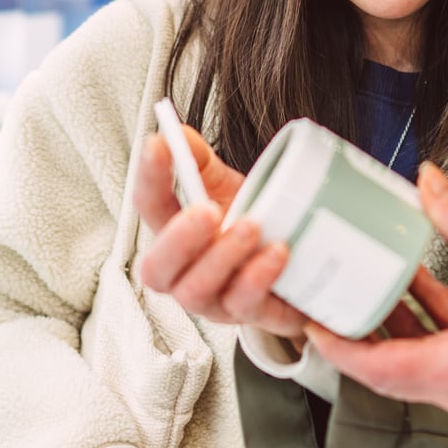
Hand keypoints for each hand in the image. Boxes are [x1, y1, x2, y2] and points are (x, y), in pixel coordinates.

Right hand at [133, 119, 311, 340]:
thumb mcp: (226, 188)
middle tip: (206, 211)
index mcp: (175, 235)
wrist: (299, 265)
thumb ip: (200, 160)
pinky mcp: (255, 316)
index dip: (148, 177)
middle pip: (158, 270)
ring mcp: (217, 301)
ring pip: (199, 292)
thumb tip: (178, 132)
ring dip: (222, 258)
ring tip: (252, 227)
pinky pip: (249, 307)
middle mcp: (186, 274)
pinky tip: (278, 253)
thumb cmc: (253, 224)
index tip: (158, 146)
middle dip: (179, 240)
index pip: (149, 206)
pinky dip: (260, 279)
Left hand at [303, 164, 447, 418]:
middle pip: (386, 369)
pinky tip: (417, 285)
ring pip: (411, 361)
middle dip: (355, 335)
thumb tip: (429, 182)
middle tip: (329, 303)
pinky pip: (438, 353)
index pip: (377, 369)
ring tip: (366, 285)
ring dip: (389, 325)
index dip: (339, 346)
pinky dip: (422, 324)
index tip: (314, 323)